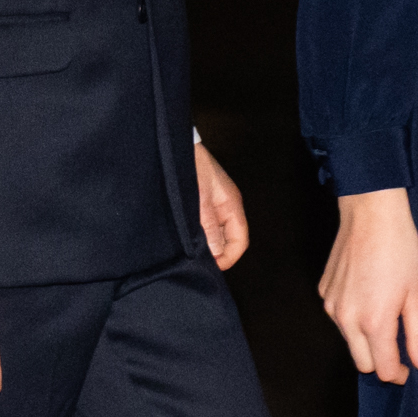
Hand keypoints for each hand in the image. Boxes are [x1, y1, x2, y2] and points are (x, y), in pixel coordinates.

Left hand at [196, 140, 248, 268]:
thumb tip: (216, 254)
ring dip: (207, 244)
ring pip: (218, 233)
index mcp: (232, 206)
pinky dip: (200, 234)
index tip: (210, 268)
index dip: (228, 258)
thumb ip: (208, 227)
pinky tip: (187, 237)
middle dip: (217, 253)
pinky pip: (208, 225)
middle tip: (197, 262)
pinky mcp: (204, 202)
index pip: (240, 241)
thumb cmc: (192, 169)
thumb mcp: (199, 201)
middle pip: (230, 239)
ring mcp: (216, 205)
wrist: (178, 148)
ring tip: (190, 251)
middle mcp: (227, 207)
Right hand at [320, 187, 417, 379]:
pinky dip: (353, 317)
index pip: (382, 369)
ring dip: (366, 339)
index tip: (408, 368)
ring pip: (349, 340)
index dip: (397, 373)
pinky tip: (368, 294)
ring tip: (385, 312)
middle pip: (362, 362)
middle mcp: (347, 319)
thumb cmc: (400, 250)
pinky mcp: (324, 292)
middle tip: (399, 346)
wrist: (371, 214)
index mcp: (374, 322)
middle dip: (380, 361)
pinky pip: (339, 317)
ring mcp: (332, 306)